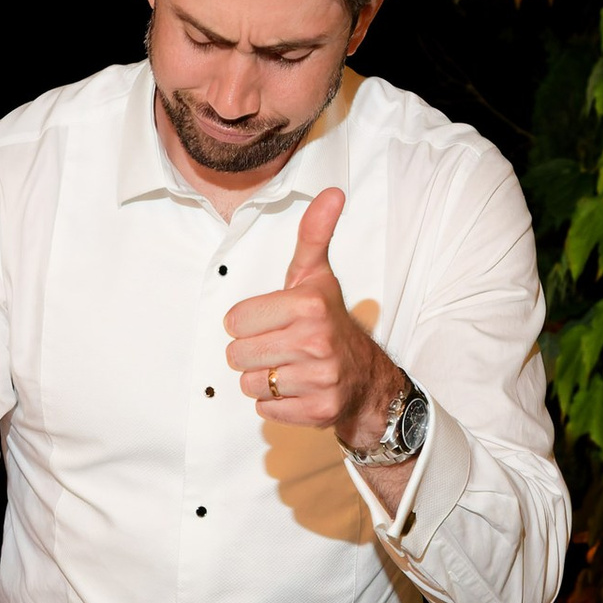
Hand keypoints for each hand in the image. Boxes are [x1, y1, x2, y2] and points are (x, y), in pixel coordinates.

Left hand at [224, 188, 396, 447]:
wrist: (367, 378)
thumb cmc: (330, 322)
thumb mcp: (317, 276)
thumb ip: (314, 235)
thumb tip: (332, 192)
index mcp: (308, 305)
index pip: (235, 321)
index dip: (248, 323)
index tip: (272, 321)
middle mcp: (315, 341)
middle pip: (237, 355)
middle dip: (252, 353)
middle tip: (279, 347)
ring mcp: (319, 378)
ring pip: (249, 384)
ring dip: (263, 379)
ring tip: (288, 368)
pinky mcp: (318, 410)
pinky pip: (265, 410)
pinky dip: (276, 404)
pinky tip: (297, 390)